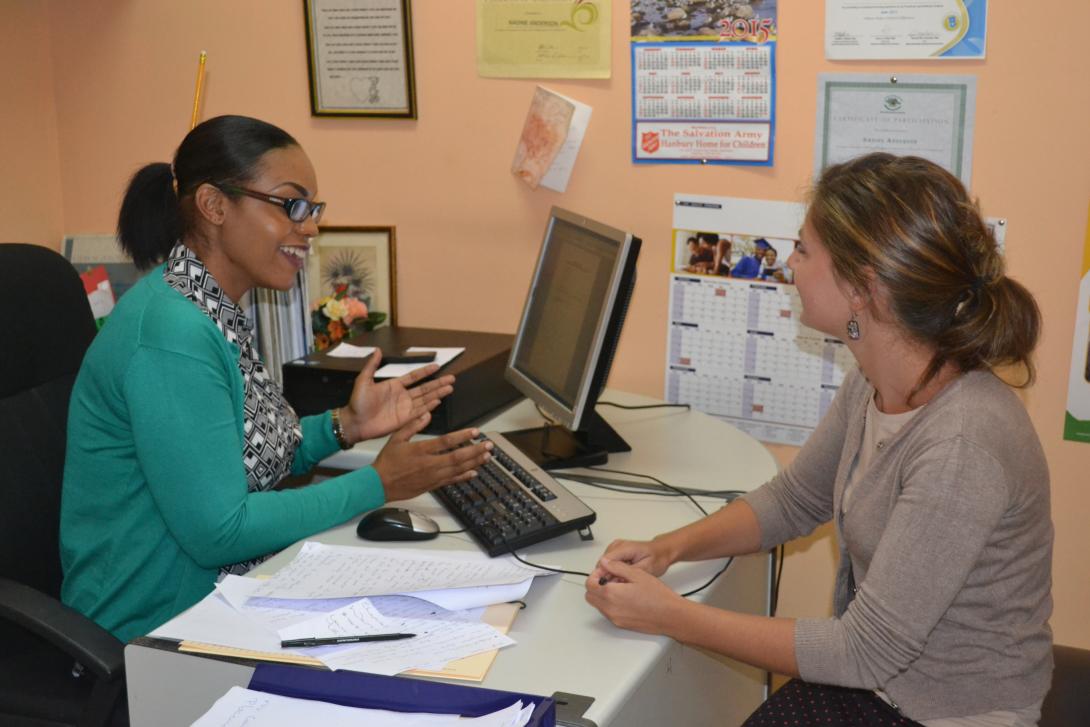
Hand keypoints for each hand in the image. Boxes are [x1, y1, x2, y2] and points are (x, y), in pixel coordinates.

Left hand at [341, 350, 454, 443]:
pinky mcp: (405, 419)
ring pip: (425, 399)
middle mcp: (403, 396)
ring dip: (437, 394)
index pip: (414, 377)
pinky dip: (429, 407)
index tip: (437, 366)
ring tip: (450, 388)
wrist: (354, 422)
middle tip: (452, 378)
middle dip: (438, 383)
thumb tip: (378, 350)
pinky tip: (438, 401)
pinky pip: (419, 412)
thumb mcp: (363, 381)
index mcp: (394, 385)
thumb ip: (372, 366)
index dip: (425, 372)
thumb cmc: (358, 402)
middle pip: (424, 388)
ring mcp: (405, 408)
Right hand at [372, 416, 491, 501]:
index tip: (475, 432)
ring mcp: (432, 476)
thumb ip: (412, 425)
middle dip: (475, 451)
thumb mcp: (396, 438)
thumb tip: (427, 413)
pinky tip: (474, 472)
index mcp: (421, 450)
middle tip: (489, 445)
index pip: (446, 442)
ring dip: (474, 462)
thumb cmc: (387, 461)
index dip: (462, 436)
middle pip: (457, 457)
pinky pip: (451, 481)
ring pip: (457, 469)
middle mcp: (429, 464)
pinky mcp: (432, 485)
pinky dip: (464, 476)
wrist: (379, 485)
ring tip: (487, 456)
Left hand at [584, 558, 684, 634]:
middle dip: (596, 585)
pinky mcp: (621, 625)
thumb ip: (617, 567)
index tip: (605, 570)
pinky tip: (625, 597)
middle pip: (590, 596)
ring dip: (602, 595)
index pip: (589, 584)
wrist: (671, 616)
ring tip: (619, 587)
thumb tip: (604, 563)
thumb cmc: (658, 596)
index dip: (595, 575)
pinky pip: (608, 613)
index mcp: (611, 594)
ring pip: (598, 605)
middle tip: (609, 578)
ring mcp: (615, 619)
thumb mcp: (637, 573)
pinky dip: (610, 604)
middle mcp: (610, 609)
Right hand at [592, 538, 674, 580]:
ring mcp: (616, 547)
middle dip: (606, 577)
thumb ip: (628, 571)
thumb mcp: (645, 568)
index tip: (606, 587)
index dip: (602, 575)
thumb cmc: (657, 558)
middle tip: (618, 587)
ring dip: (609, 576)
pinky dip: (613, 573)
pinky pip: (608, 564)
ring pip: (604, 565)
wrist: (661, 551)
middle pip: (602, 564)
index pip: (604, 561)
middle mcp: (617, 545)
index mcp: (624, 547)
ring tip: (622, 583)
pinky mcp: (616, 552)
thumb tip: (614, 576)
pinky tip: (621, 579)